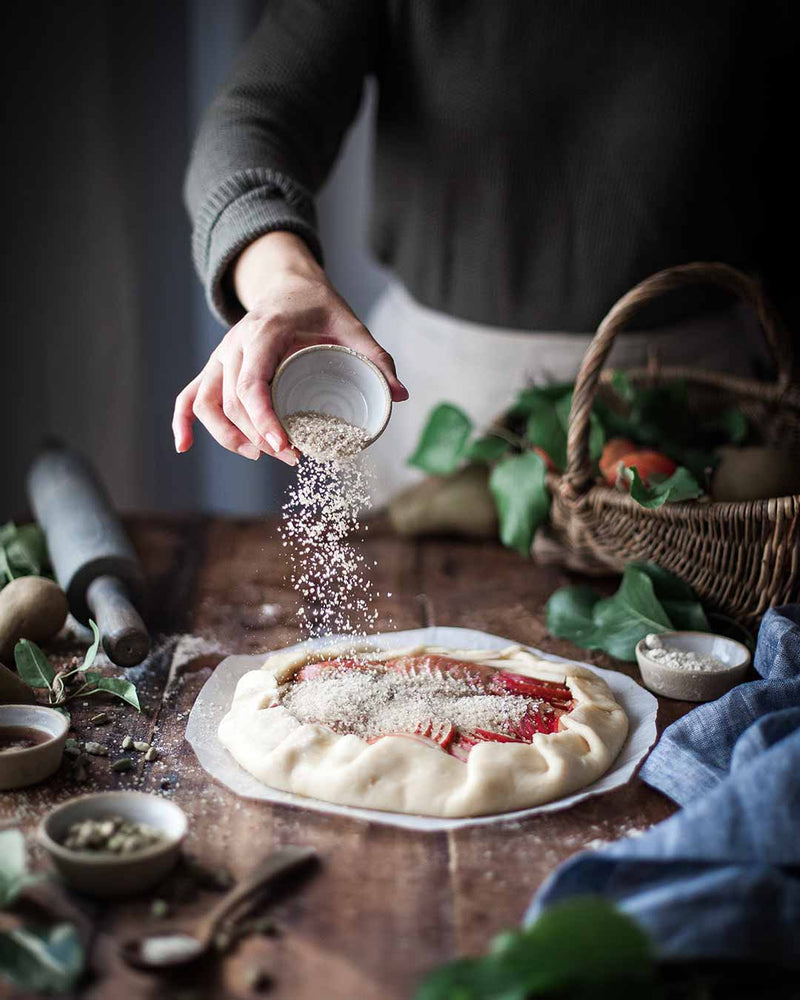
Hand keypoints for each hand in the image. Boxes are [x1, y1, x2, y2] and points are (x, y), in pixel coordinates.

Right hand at [172, 232, 407, 464]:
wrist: (288, 283)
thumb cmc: (318, 306)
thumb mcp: (351, 325)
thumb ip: (376, 358)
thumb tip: (400, 395)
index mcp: (265, 332)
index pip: (253, 384)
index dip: (264, 421)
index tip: (286, 448)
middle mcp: (235, 344)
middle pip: (231, 401)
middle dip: (258, 437)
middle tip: (293, 457)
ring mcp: (221, 356)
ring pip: (207, 402)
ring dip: (228, 436)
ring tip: (262, 456)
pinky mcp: (216, 367)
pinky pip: (189, 394)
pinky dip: (182, 421)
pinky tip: (182, 446)